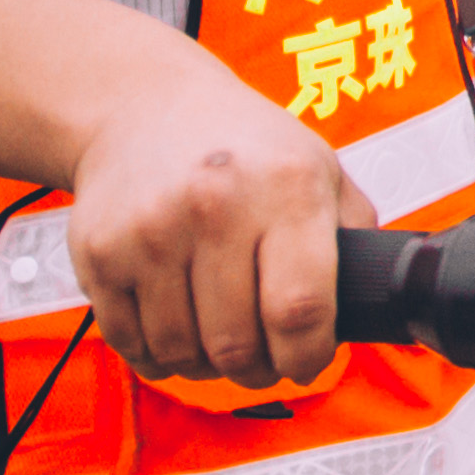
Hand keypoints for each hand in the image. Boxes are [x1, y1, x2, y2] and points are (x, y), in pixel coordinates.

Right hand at [61, 51, 346, 387]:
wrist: (143, 105)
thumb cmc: (241, 144)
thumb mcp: (318, 167)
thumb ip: (353, 234)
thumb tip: (374, 301)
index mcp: (284, 188)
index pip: (300, 310)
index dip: (308, 356)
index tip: (307, 359)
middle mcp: (215, 206)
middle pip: (237, 345)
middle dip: (258, 369)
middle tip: (264, 357)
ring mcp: (150, 232)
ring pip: (183, 353)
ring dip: (206, 364)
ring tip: (219, 336)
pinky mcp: (100, 254)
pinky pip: (133, 344)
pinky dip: (159, 354)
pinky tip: (177, 326)